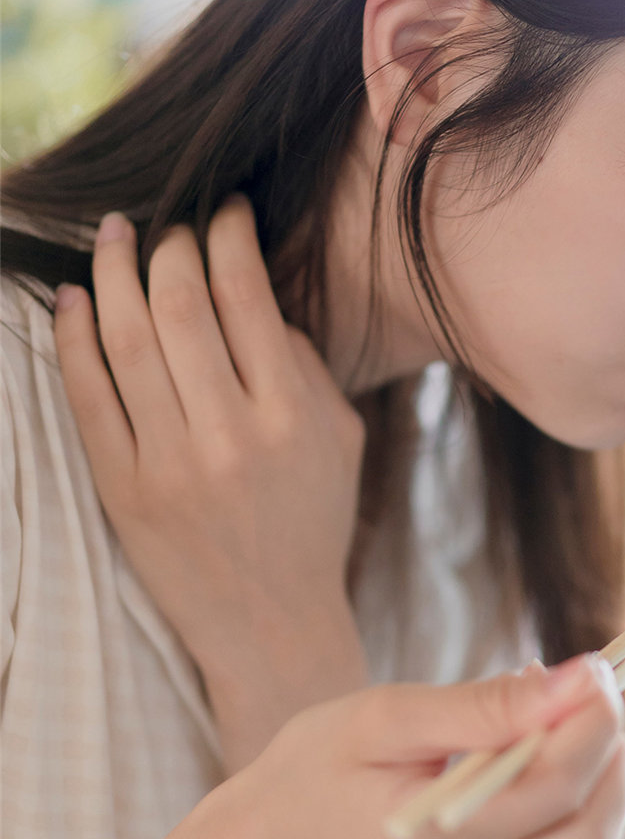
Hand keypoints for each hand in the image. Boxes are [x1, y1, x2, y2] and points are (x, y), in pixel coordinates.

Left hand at [54, 201, 366, 720]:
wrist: (270, 627)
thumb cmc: (311, 524)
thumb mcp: (341, 440)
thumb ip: (304, 365)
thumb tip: (253, 296)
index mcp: (292, 417)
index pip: (247, 297)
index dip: (228, 237)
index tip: (223, 212)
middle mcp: (231, 437)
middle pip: (180, 308)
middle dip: (167, 247)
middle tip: (163, 224)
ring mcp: (172, 466)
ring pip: (127, 343)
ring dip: (111, 276)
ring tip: (109, 238)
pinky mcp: (125, 492)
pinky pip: (88, 399)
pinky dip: (73, 339)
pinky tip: (70, 301)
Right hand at [231, 656, 624, 838]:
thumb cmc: (316, 771)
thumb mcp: (382, 718)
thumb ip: (481, 706)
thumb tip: (578, 683)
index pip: (549, 790)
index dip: (592, 726)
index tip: (599, 671)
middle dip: (612, 760)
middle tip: (598, 699)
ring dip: (592, 785)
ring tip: (554, 725)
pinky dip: (560, 816)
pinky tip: (523, 775)